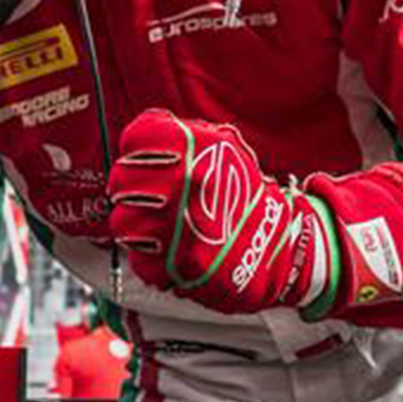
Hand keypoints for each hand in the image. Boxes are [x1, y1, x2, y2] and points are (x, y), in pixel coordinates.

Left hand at [106, 111, 338, 315]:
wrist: (280, 247)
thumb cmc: (244, 196)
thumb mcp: (223, 149)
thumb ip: (180, 137)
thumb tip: (137, 139)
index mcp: (198, 147)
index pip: (136, 137)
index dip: (135, 151)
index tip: (142, 162)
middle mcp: (187, 181)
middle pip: (121, 180)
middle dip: (129, 190)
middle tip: (145, 198)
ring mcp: (182, 224)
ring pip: (123, 222)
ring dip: (134, 226)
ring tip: (157, 228)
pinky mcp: (181, 264)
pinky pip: (140, 258)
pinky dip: (150, 258)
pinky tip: (170, 251)